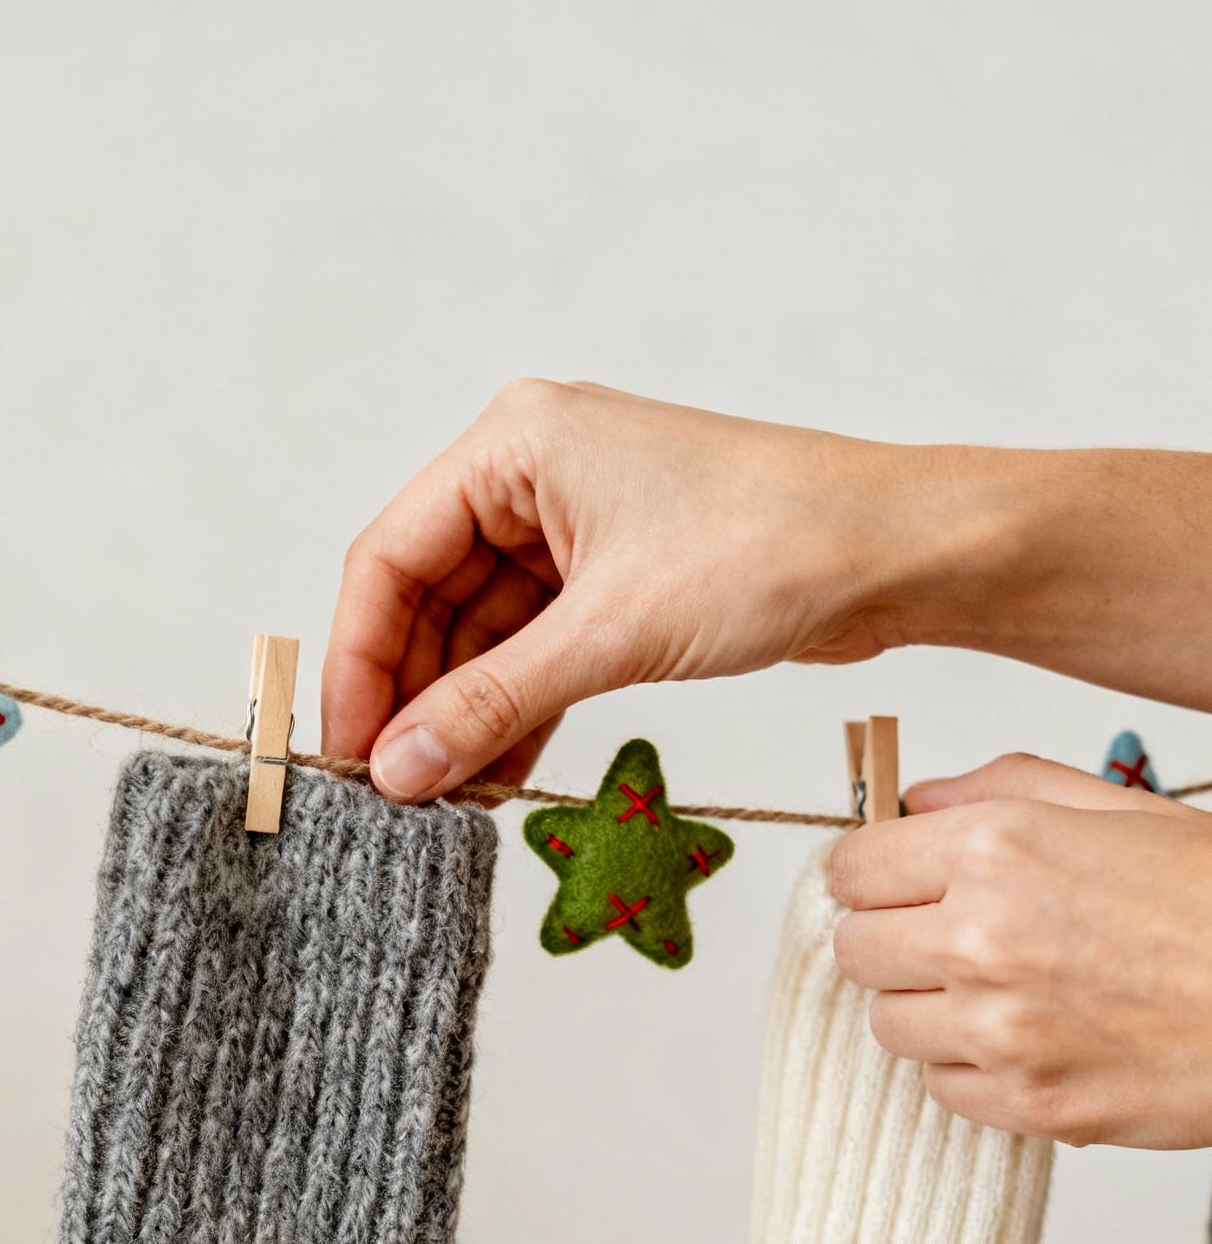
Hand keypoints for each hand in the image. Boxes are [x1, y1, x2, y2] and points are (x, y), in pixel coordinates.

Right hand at [321, 381, 956, 800]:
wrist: (895, 554)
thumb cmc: (769, 547)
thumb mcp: (612, 635)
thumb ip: (494, 704)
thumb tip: (400, 770)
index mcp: (515, 445)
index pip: (389, 558)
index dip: (359, 661)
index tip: (348, 750)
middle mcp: (532, 476)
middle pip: (427, 599)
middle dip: (410, 697)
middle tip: (391, 790)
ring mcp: (575, 529)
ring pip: (480, 635)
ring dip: (461, 714)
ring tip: (440, 798)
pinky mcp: (615, 580)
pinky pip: (535, 652)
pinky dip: (514, 710)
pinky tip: (495, 773)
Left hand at [828, 753, 1211, 1148]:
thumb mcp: (1123, 808)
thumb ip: (1006, 790)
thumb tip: (917, 800)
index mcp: (998, 848)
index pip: (853, 867)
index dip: (872, 875)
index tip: (892, 883)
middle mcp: (982, 937)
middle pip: (856, 950)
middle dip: (892, 940)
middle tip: (949, 938)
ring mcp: (999, 1028)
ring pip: (890, 1025)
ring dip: (929, 1008)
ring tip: (1003, 991)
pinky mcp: (1027, 1101)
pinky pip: (941, 1088)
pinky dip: (971, 1069)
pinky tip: (1031, 1039)